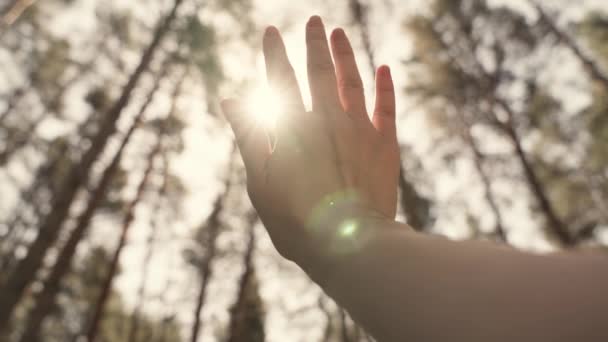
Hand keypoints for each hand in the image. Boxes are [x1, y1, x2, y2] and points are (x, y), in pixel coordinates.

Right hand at [221, 16, 399, 269]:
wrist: (346, 243)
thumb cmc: (295, 219)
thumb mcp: (259, 181)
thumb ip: (248, 136)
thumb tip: (230, 99)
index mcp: (293, 128)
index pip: (280, 80)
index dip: (274, 54)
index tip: (270, 31)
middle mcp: (326, 120)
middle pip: (319, 71)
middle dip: (314, 43)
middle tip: (314, 20)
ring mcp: (358, 129)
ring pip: (352, 81)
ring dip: (346, 54)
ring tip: (339, 33)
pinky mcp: (384, 144)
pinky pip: (387, 107)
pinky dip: (384, 86)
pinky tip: (383, 68)